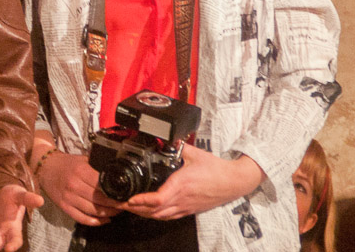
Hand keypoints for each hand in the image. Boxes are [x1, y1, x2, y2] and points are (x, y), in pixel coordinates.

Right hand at [37, 150, 122, 227]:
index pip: (103, 186)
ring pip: (92, 211)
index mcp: (81, 171)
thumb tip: (116, 170)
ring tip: (116, 212)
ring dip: (107, 214)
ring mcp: (68, 198)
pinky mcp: (64, 206)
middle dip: (114, 205)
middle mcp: (74, 185)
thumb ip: (97, 165)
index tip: (124, 195)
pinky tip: (103, 220)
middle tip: (123, 205)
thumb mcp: (83, 159)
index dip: (115, 193)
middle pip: (99, 200)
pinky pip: (81, 218)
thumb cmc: (66, 163)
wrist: (45, 168)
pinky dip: (94, 222)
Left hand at [122, 145, 263, 220]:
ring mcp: (186, 207)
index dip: (142, 201)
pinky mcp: (190, 210)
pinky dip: (156, 216)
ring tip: (130, 208)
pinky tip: (149, 212)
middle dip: (135, 210)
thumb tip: (167, 138)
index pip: (158, 199)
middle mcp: (182, 199)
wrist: (234, 182)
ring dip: (144, 214)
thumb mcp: (195, 153)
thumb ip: (178, 145)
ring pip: (161, 217)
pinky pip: (169, 217)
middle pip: (154, 212)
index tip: (129, 199)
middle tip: (120, 203)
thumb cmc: (216, 169)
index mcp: (181, 185)